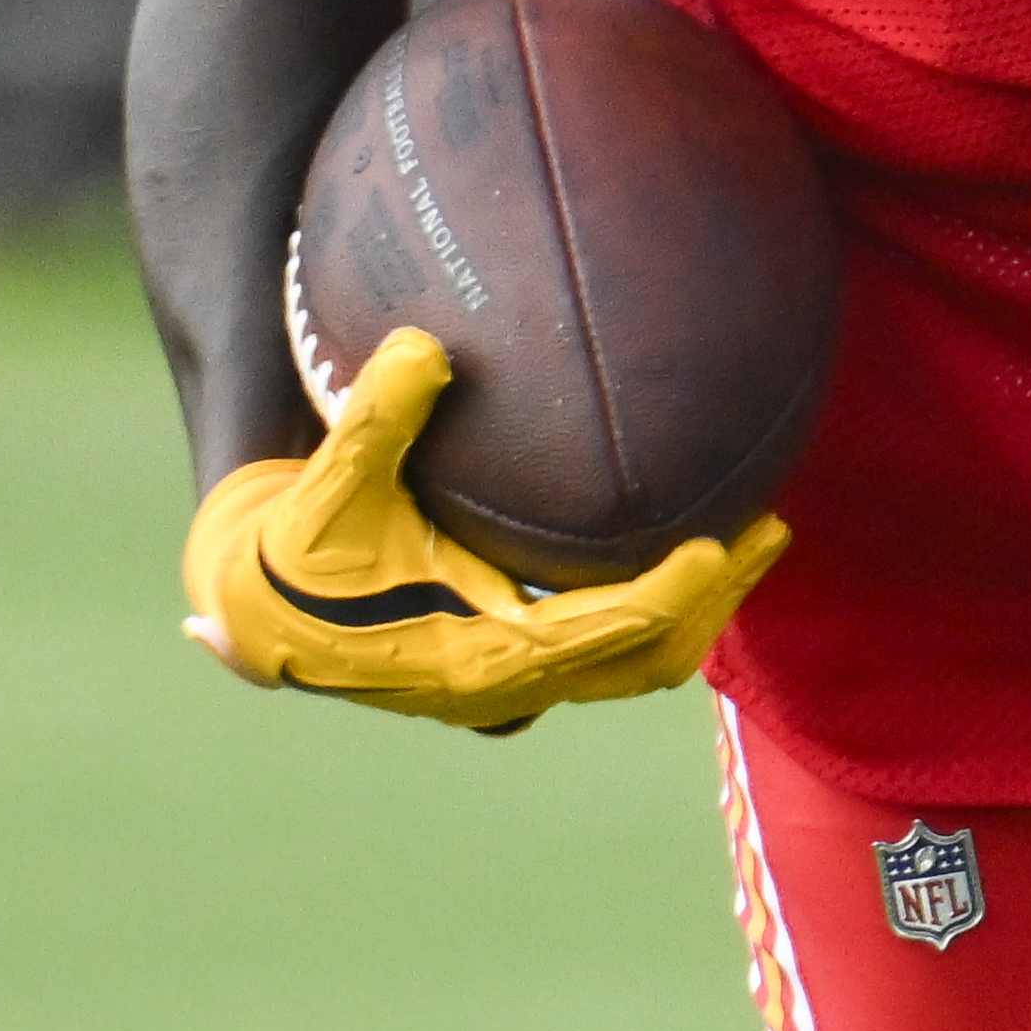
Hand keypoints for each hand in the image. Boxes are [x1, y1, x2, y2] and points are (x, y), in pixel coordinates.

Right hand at [179, 328, 787, 732]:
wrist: (258, 610)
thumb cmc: (292, 552)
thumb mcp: (324, 486)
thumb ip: (373, 423)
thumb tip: (421, 347)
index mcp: (475, 659)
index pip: (602, 635)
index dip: (669, 596)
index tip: (720, 543)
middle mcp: (507, 683)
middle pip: (643, 660)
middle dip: (711, 602)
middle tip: (771, 529)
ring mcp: (517, 678)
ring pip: (636, 658)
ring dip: (696, 606)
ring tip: (758, 534)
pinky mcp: (517, 656)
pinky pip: (609, 638)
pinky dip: (657, 600)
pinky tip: (686, 530)